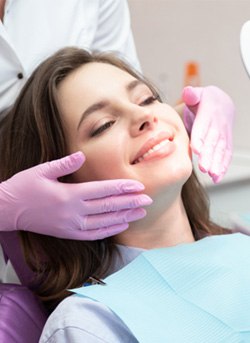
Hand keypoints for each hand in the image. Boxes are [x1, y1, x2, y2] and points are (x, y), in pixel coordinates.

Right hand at [0, 152, 151, 239]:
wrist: (7, 210)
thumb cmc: (24, 187)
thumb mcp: (41, 171)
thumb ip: (64, 164)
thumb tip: (82, 156)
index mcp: (68, 194)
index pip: (103, 190)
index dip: (122, 188)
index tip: (139, 187)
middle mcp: (73, 212)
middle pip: (108, 207)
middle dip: (130, 203)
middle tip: (148, 200)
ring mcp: (71, 226)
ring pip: (105, 222)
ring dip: (124, 217)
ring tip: (140, 213)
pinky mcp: (68, 234)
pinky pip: (93, 235)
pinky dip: (109, 230)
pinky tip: (121, 225)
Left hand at [182, 86, 234, 182]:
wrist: (222, 103)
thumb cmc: (205, 101)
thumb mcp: (198, 94)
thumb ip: (192, 94)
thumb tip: (188, 92)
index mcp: (209, 113)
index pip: (204, 126)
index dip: (201, 137)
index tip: (196, 149)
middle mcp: (218, 125)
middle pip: (213, 142)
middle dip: (209, 155)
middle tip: (203, 167)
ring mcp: (224, 135)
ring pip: (220, 151)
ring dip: (216, 163)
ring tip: (211, 175)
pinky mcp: (226, 143)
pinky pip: (226, 155)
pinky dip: (222, 167)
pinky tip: (217, 178)